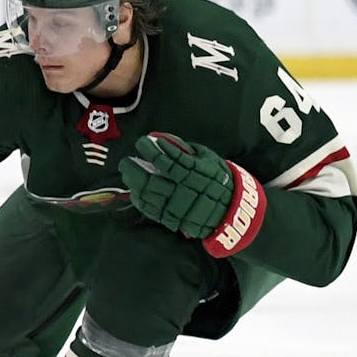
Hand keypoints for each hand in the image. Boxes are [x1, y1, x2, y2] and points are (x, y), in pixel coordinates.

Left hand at [118, 132, 265, 256]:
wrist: (231, 210)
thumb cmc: (219, 179)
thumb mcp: (208, 159)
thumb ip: (186, 148)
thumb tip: (161, 138)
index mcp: (192, 173)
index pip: (164, 159)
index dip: (149, 149)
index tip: (141, 141)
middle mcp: (182, 190)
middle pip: (149, 179)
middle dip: (133, 169)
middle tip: (125, 161)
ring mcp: (176, 206)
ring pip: (146, 195)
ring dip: (132, 183)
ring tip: (127, 173)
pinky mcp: (172, 218)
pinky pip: (149, 209)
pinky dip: (139, 199)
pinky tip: (134, 191)